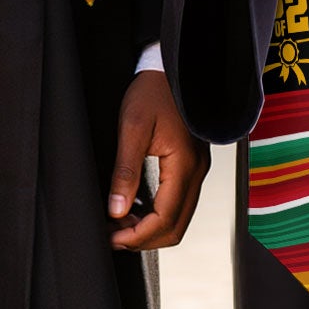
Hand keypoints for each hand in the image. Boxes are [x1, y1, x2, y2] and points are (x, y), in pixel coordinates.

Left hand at [107, 69, 208, 250]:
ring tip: (119, 223)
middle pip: (175, 227)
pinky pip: (179, 203)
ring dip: (150, 228)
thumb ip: (125, 171)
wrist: (171, 69)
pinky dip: (158, 214)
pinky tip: (136, 209)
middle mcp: (196, 172)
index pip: (165, 219)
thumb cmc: (152, 92)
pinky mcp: (191, 166)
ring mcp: (197, 170)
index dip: (137, 236)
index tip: (112, 237)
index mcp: (184, 165)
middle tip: (113, 236)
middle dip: (144, 238)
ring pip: (179, 218)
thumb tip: (116, 210)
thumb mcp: (132, 128)